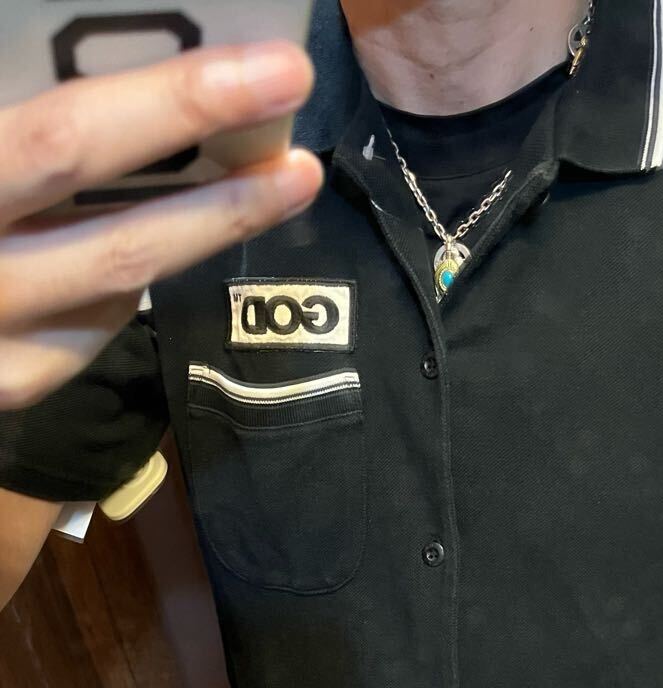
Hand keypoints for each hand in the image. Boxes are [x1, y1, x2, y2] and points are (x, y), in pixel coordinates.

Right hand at [0, 39, 324, 409]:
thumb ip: (10, 96)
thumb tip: (53, 47)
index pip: (64, 142)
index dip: (175, 104)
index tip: (274, 68)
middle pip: (116, 240)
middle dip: (225, 198)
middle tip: (303, 151)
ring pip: (112, 293)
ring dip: (199, 238)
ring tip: (271, 185)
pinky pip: (84, 334)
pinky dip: (126, 283)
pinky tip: (160, 238)